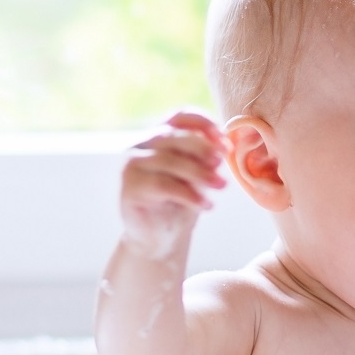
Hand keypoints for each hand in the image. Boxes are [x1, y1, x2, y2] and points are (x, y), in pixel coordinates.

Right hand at [119, 110, 228, 256]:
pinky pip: (163, 185)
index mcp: (160, 136)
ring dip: (200, 173)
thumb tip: (222, 148)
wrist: (159, 237)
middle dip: (203, 147)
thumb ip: (206, 158)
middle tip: (222, 163)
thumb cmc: (180, 202)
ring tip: (221, 186)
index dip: (203, 123)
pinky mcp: (129, 187)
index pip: (180, 117)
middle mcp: (141, 145)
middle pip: (173, 136)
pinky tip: (206, 205)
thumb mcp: (198, 175)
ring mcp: (132, 165)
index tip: (224, 142)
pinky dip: (189, 194)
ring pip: (169, 160)